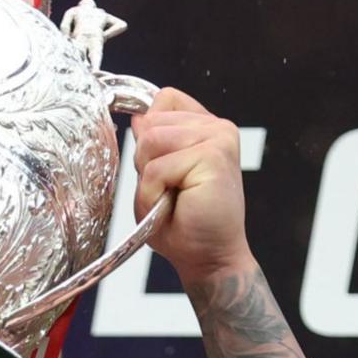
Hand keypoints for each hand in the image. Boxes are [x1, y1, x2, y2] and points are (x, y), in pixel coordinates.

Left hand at [133, 88, 251, 286]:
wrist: (209, 258)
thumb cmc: (186, 224)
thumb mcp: (156, 176)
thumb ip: (149, 144)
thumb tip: (139, 118)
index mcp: (205, 127)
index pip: (164, 100)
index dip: (148, 132)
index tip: (162, 168)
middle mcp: (216, 127)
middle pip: (151, 122)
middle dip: (146, 162)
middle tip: (170, 192)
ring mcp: (218, 138)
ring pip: (151, 141)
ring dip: (149, 180)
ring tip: (172, 199)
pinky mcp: (214, 156)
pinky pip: (157, 167)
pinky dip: (153, 193)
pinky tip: (174, 206)